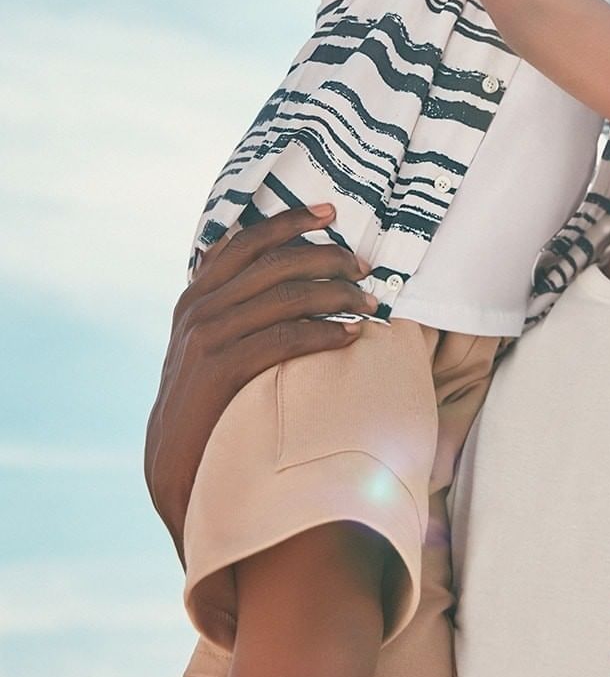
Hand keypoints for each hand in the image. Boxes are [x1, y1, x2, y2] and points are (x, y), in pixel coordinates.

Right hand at [143, 205, 376, 562]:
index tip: (329, 212)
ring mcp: (207, 338)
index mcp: (197, 295)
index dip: (289, 221)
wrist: (173, 464)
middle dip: (327, 258)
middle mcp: (200, 308)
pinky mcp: (220, 371)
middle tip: (363, 267)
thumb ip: (233, 307)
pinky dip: (324, 333)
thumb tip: (280, 274)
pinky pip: (284, 339)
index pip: (247, 241)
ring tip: (369, 304)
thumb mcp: (208, 343)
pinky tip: (351, 337)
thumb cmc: (207, 400)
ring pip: (287, 297)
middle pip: (276, 263)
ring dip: (337, 296)